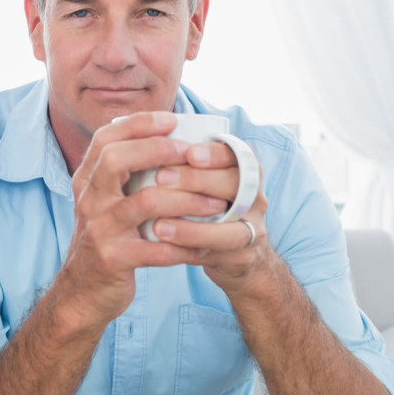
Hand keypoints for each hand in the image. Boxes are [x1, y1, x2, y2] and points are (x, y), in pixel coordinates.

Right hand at [57, 112, 231, 328]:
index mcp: (87, 182)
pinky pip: (156, 249)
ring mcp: (99, 230)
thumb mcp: (103, 203)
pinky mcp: (113, 260)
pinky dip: (185, 247)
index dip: (138, 124)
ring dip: (186, 199)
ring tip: (215, 203)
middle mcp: (88, 200)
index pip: (105, 139)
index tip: (171, 119)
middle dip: (157, 149)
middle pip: (115, 160)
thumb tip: (162, 136)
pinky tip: (206, 248)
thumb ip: (121, 174)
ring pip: (145, 203)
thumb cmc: (106, 240)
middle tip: (191, 153)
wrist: (82, 292)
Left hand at [150, 144, 272, 296]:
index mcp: (245, 170)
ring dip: (193, 226)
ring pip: (232, 227)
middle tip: (161, 178)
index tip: (189, 153)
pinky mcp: (241, 256)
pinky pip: (219, 252)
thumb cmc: (206, 206)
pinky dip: (190, 246)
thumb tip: (139, 138)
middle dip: (199, 180)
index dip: (215, 153)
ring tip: (157, 224)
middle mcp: (254, 197)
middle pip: (237, 184)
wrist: (232, 252)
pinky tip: (164, 242)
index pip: (237, 154)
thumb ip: (181, 162)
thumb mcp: (200, 180)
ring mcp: (252, 228)